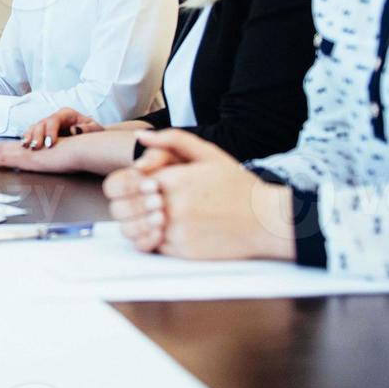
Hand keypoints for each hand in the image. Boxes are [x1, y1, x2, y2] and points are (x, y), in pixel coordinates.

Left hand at [0, 136, 86, 173]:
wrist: (77, 150)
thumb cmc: (73, 155)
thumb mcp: (59, 158)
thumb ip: (50, 159)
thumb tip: (48, 163)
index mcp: (34, 147)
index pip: (13, 148)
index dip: (1, 150)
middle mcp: (27, 148)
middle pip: (3, 148)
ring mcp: (25, 152)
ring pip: (0, 152)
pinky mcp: (24, 158)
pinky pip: (3, 159)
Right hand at [21, 108, 101, 149]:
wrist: (90, 134)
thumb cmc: (93, 131)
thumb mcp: (96, 129)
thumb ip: (88, 129)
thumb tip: (74, 130)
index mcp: (66, 113)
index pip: (54, 120)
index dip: (50, 131)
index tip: (50, 144)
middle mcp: (54, 117)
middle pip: (41, 123)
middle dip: (37, 135)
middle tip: (35, 147)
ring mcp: (47, 124)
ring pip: (34, 127)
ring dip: (29, 136)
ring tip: (26, 146)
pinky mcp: (43, 132)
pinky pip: (32, 133)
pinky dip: (27, 138)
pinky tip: (23, 146)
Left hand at [102, 130, 294, 260]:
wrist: (265, 220)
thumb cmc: (237, 185)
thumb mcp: (209, 154)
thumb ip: (172, 140)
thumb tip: (140, 136)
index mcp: (173, 179)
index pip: (125, 182)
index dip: (126, 184)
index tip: (137, 184)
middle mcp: (171, 205)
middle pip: (123, 207)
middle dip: (126, 204)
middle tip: (140, 202)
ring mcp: (176, 230)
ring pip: (134, 230)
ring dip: (136, 224)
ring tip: (152, 217)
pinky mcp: (183, 251)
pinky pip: (152, 246)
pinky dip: (152, 239)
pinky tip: (166, 230)